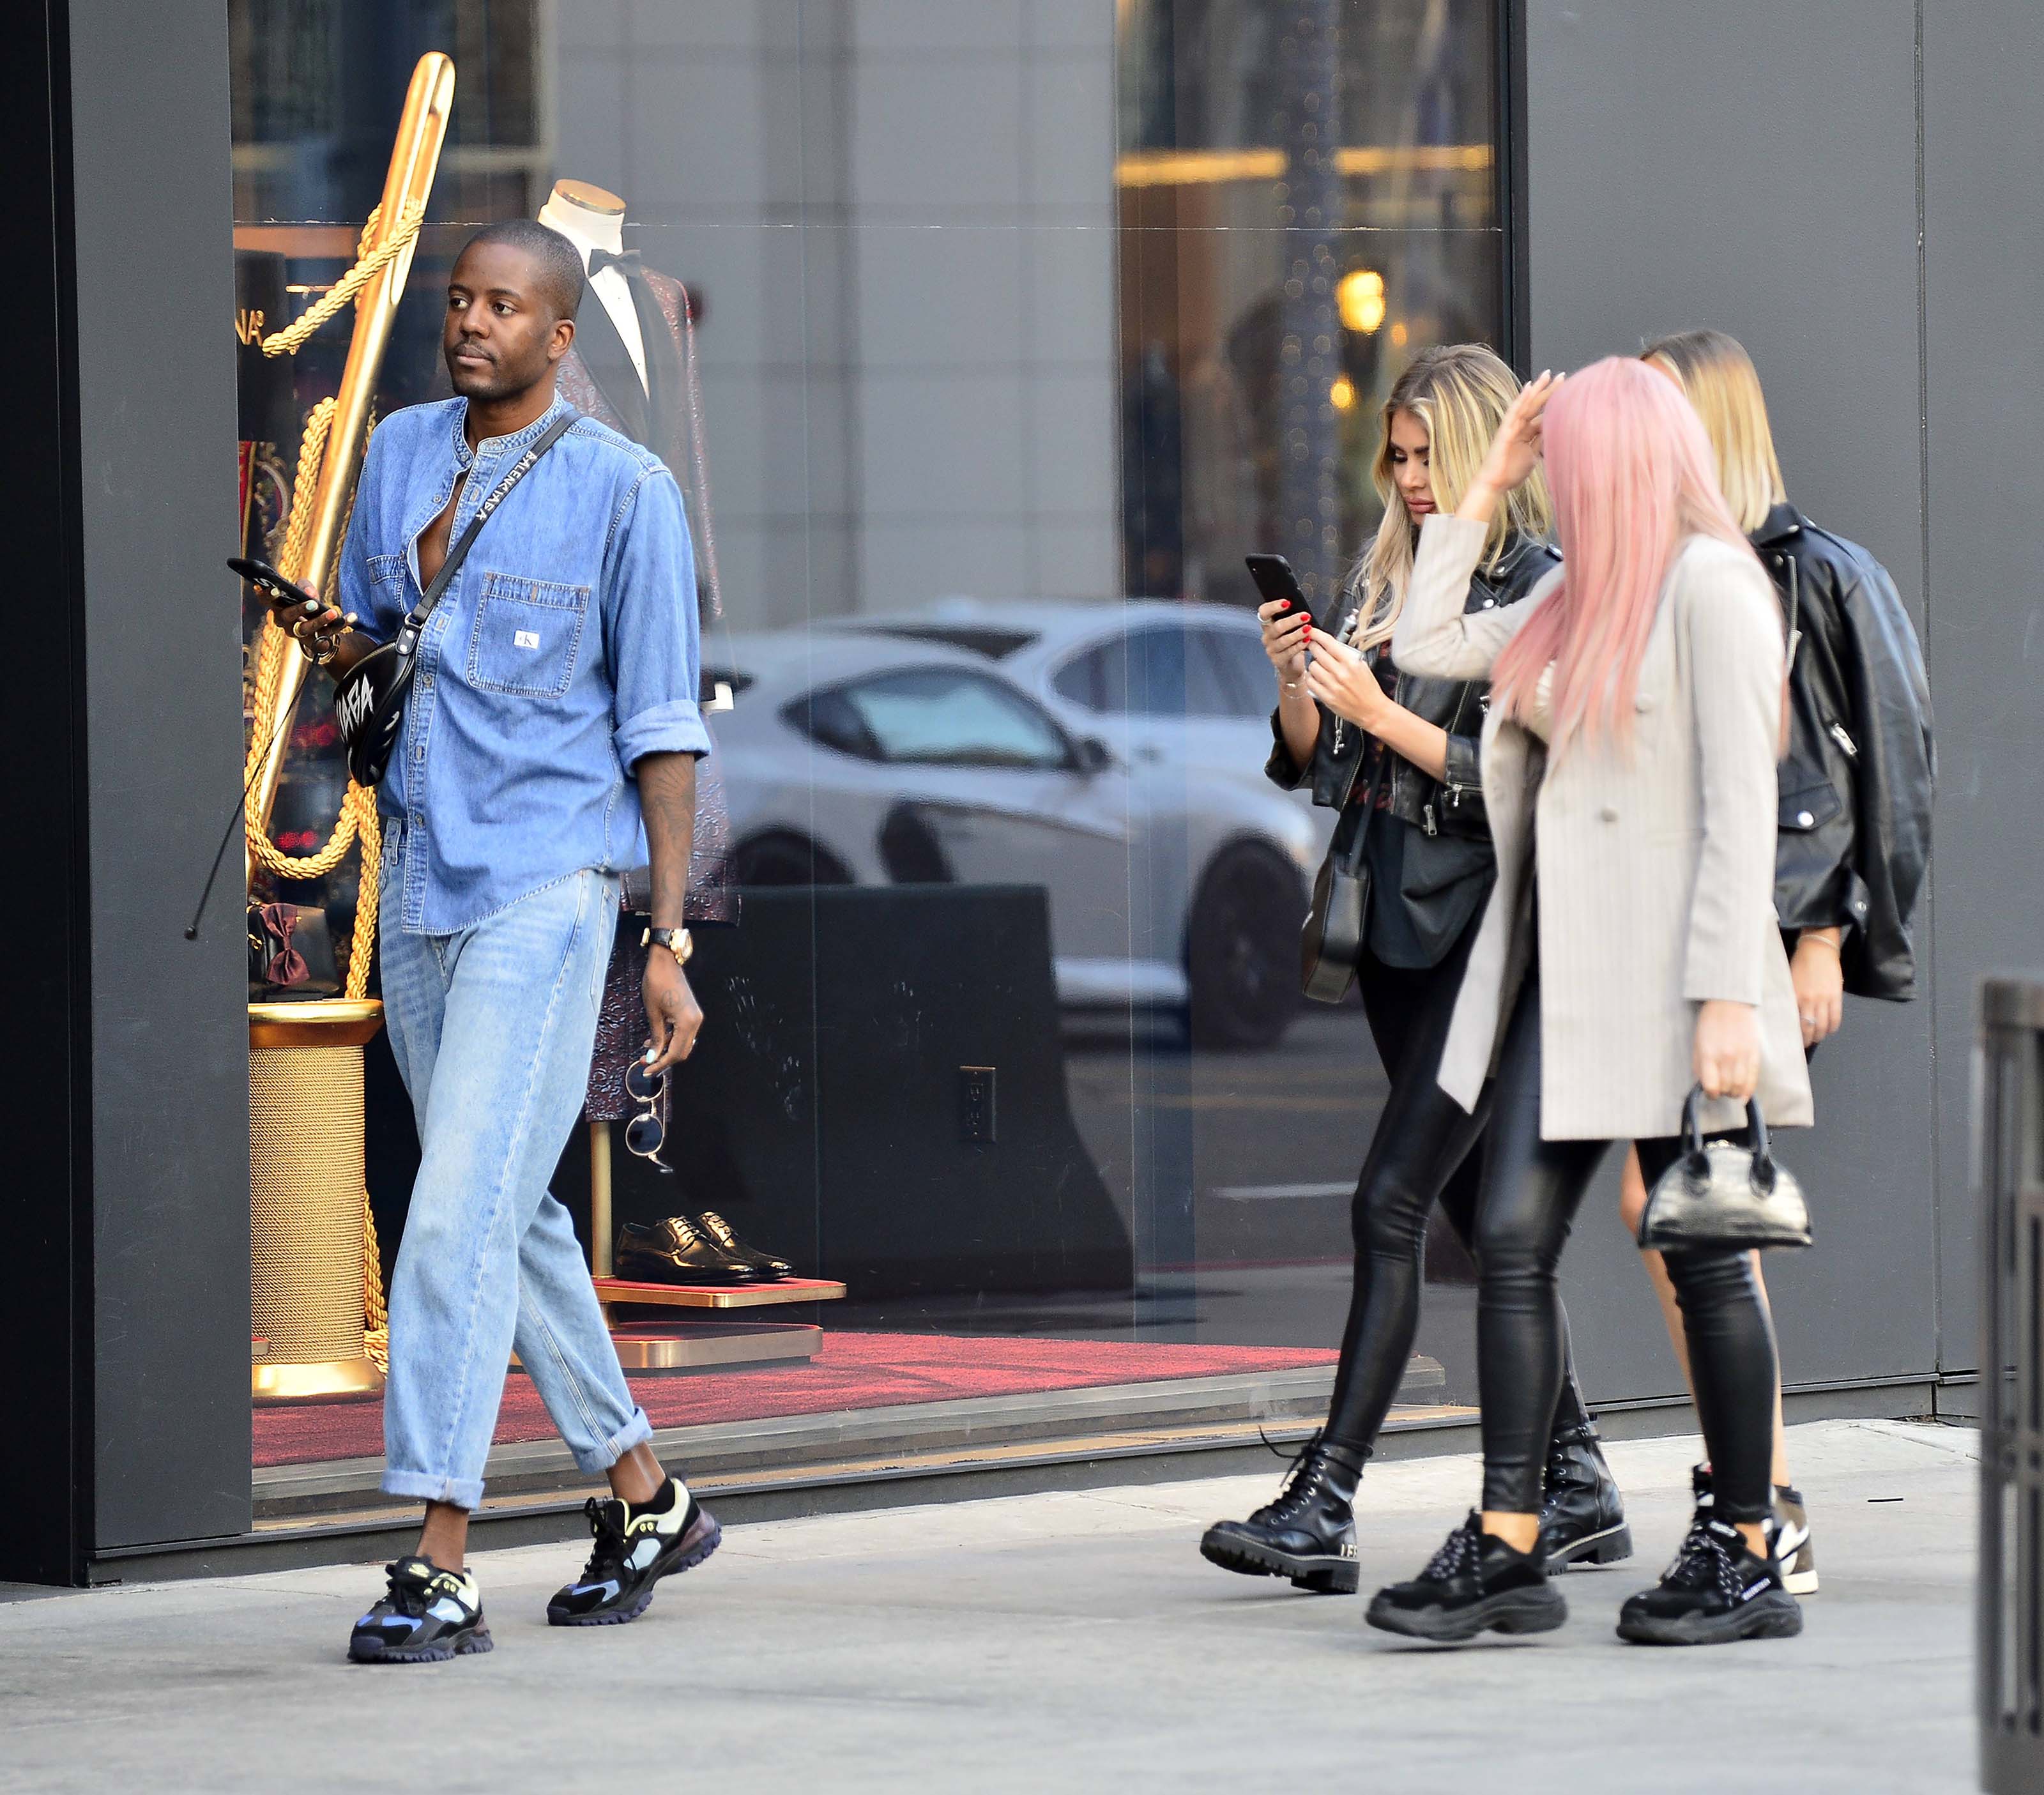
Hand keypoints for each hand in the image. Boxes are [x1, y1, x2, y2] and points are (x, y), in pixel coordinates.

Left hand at [641, 952, 703, 1073]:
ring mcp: (695, 1017)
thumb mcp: (653, 1012)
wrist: (665, 961)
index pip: (675, 1053)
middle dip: (664, 1059)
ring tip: (646, 1051)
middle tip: (645, 1062)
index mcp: (687, 1022)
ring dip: (666, 1049)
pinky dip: (670, 1039)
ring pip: (682, 1043)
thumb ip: (655, 1037)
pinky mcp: (691, 1012)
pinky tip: (654, 1039)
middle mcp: (695, 1021)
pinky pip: (682, 1033)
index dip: (660, 1064)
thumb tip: (652, 1057)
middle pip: (682, 1051)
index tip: (646, 1070)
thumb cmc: (657, 983)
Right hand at [1257, 598, 1310, 690]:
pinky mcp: (1277, 660)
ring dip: (1297, 633)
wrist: (1292, 666)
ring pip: (1283, 640)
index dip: (1273, 606)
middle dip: (1292, 620)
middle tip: (1305, 616)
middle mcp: (1267, 636)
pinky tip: (1307, 641)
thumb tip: (1303, 610)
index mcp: (1268, 625)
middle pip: (1276, 627)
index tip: (1287, 602)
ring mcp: (1271, 649)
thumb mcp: (1291, 628)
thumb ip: (1292, 618)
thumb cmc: (1293, 643)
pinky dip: (1299, 646)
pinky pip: (1288, 652)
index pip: (1264, 612)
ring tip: (1308, 629)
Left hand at [1303, 632, 1386, 731]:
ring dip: (1314, 665)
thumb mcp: (1361, 666)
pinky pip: (1310, 682)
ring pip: (1312, 666)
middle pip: (1317, 652)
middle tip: (1313, 647)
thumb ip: (1346, 655)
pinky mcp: (1327, 697)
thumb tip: (1330, 645)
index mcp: (1351, 662)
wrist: (1372, 710)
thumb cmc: (1368, 689)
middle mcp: (1341, 673)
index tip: (1311, 631)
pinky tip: (1317, 678)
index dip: (1317, 635)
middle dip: (1313, 647)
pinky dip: (1311, 678)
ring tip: (1320, 667)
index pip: (1329, 643)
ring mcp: (1333, 685)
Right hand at [1457, 370, 1560, 522]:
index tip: (1570, 392)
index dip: (1554, 404)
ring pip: (1526, 404)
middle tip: (1562, 376)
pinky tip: (1529, 388)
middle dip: (1549, 391)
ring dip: (1536, 389)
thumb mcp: (1532, 456)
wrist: (1494, 484)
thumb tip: (1555, 433)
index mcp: (1526, 433)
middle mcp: (1519, 427)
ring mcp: (1511, 427)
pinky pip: (1513, 412)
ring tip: (1547, 375)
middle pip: (1536, 405)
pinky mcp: (1504, 431)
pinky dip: (1521, 400)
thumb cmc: (1510, 473)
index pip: (1542, 415)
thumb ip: (1540, 443)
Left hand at [1693, 999, 1759, 1101]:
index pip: (1711, 1085)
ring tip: (1731, 1091)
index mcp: (1708, 1054)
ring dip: (1735, 1093)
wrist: (1729, 1003)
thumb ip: (1699, 1065)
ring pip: (1741, 1086)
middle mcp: (1726, 1057)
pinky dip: (1749, 1090)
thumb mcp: (1697, 1043)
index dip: (1710, 1094)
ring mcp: (1742, 1056)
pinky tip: (1744, 1094)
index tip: (1710, 1092)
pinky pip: (1753, 1078)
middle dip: (1723, 1093)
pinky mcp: (1754, 1054)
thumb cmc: (1710, 1022)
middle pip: (1727, 1088)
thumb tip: (1703, 1084)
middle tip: (1720, 1090)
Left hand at [1791, 933, 1844, 1048]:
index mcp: (1793, 996)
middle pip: (1808, 1027)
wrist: (1818, 948)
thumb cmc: (1800, 962)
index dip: (1794, 1034)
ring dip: (1820, 1035)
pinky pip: (1836, 1016)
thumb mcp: (1789, 981)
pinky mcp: (1836, 995)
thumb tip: (1789, 1013)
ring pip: (1822, 1025)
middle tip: (1805, 1044)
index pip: (1794, 1021)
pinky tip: (1830, 1030)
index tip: (1793, 1040)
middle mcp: (1808, 999)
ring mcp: (1823, 998)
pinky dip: (1833, 1026)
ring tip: (1817, 1038)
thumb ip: (1790, 997)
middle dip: (1807, 1038)